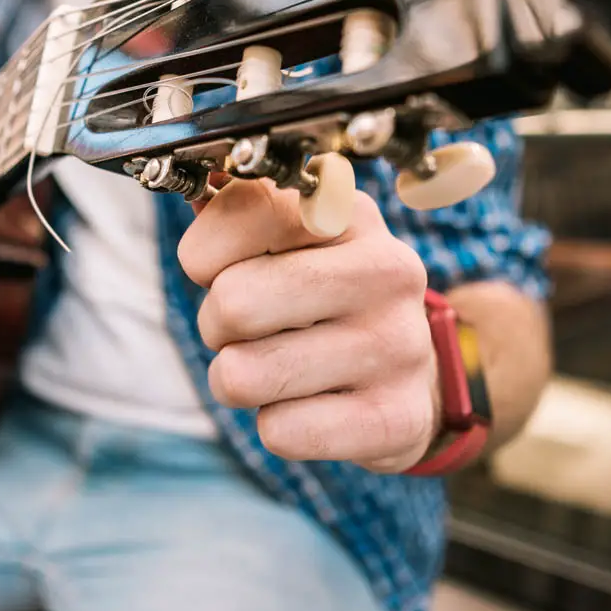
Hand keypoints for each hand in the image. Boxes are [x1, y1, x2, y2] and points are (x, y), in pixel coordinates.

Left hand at [179, 177, 441, 473]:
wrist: (414, 371)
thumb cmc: (327, 295)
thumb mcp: (294, 238)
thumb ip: (238, 205)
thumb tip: (195, 179)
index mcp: (347, 213)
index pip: (243, 210)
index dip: (204, 251)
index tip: (217, 267)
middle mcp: (385, 269)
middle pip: (232, 303)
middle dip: (215, 324)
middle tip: (245, 329)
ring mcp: (396, 344)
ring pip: (244, 376)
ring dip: (239, 379)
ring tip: (276, 366)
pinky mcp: (396, 417)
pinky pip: (280, 432)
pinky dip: (278, 425)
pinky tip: (311, 404)